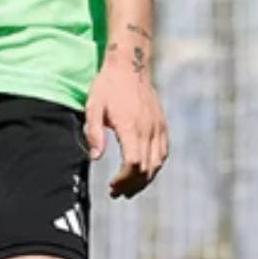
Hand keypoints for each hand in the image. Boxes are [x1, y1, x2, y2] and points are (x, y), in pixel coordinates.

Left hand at [84, 60, 169, 197]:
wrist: (129, 65)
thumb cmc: (107, 86)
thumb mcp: (93, 107)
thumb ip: (94, 133)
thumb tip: (96, 158)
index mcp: (131, 126)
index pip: (133, 163)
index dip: (124, 180)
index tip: (111, 186)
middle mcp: (148, 129)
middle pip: (147, 168)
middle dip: (132, 185)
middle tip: (116, 193)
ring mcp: (158, 126)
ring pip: (158, 162)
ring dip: (145, 179)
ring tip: (129, 188)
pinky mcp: (162, 124)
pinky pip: (164, 152)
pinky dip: (155, 166)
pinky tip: (144, 171)